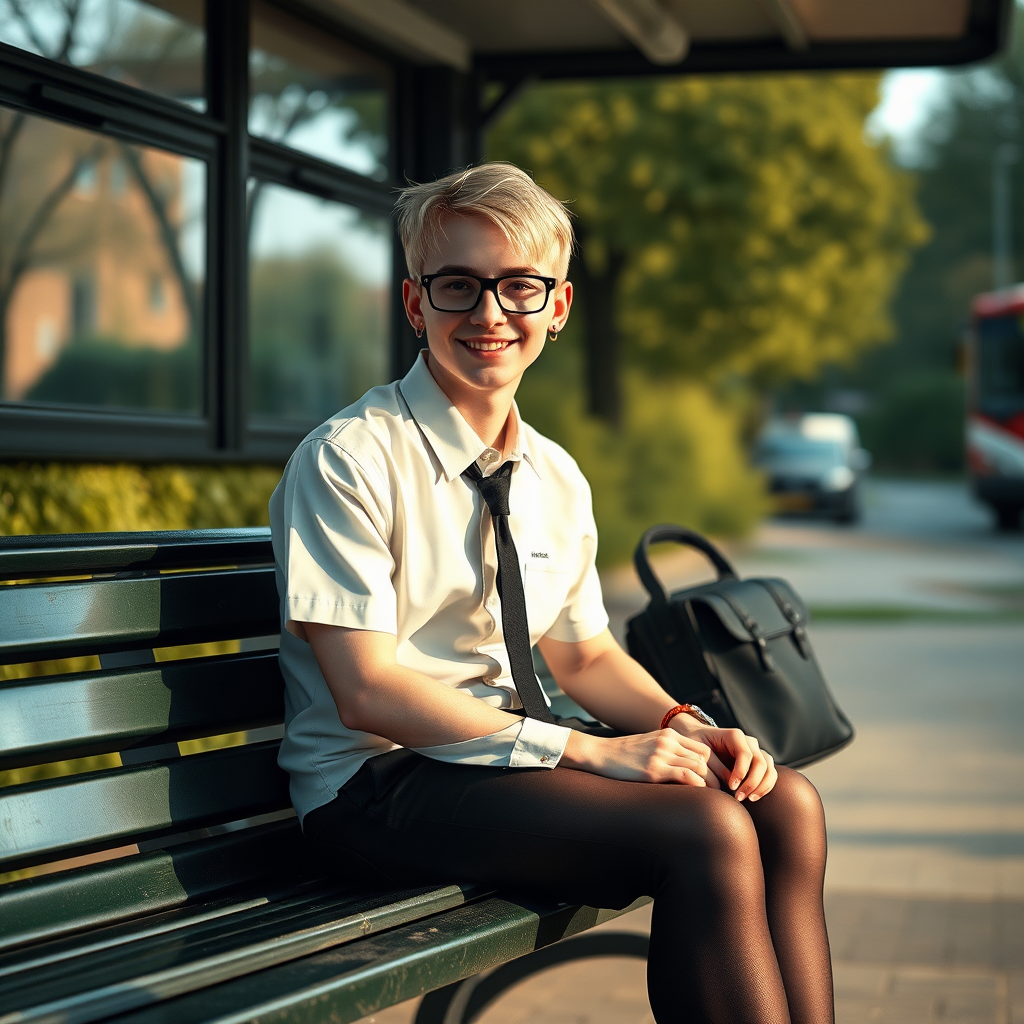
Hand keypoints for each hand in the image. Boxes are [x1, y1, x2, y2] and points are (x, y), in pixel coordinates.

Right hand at [562, 729, 721, 787]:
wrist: (600, 754)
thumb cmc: (623, 756)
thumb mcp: (649, 747)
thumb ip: (668, 753)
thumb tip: (687, 772)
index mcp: (669, 735)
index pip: (704, 749)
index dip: (717, 765)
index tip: (723, 781)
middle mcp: (668, 741)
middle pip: (706, 757)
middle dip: (720, 775)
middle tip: (727, 791)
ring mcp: (661, 754)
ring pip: (699, 766)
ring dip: (712, 784)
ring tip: (718, 798)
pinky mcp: (653, 769)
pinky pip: (686, 776)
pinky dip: (698, 785)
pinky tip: (700, 795)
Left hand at [685, 726, 777, 801]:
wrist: (699, 739)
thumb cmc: (696, 744)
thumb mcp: (698, 751)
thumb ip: (711, 763)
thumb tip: (725, 783)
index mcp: (735, 735)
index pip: (745, 754)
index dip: (741, 772)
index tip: (731, 786)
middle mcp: (749, 742)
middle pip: (760, 762)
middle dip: (752, 782)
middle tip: (738, 797)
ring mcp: (756, 752)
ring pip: (769, 768)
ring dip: (762, 786)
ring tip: (748, 798)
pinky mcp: (758, 762)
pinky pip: (769, 774)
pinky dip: (765, 786)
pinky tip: (753, 797)